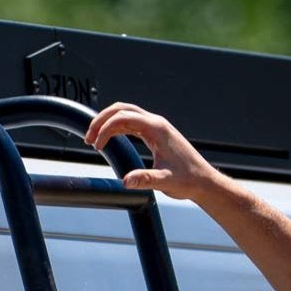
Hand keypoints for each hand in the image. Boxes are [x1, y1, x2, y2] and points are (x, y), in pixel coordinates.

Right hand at [84, 104, 222, 202]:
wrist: (203, 181)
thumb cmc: (187, 180)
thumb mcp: (165, 182)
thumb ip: (145, 180)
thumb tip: (126, 182)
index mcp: (157, 128)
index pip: (124, 118)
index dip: (106, 129)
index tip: (96, 146)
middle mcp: (156, 123)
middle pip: (122, 109)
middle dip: (102, 120)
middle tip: (88, 137)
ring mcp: (156, 126)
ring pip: (125, 114)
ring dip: (108, 122)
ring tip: (94, 139)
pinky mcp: (155, 133)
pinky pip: (131, 123)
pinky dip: (117, 128)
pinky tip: (108, 139)